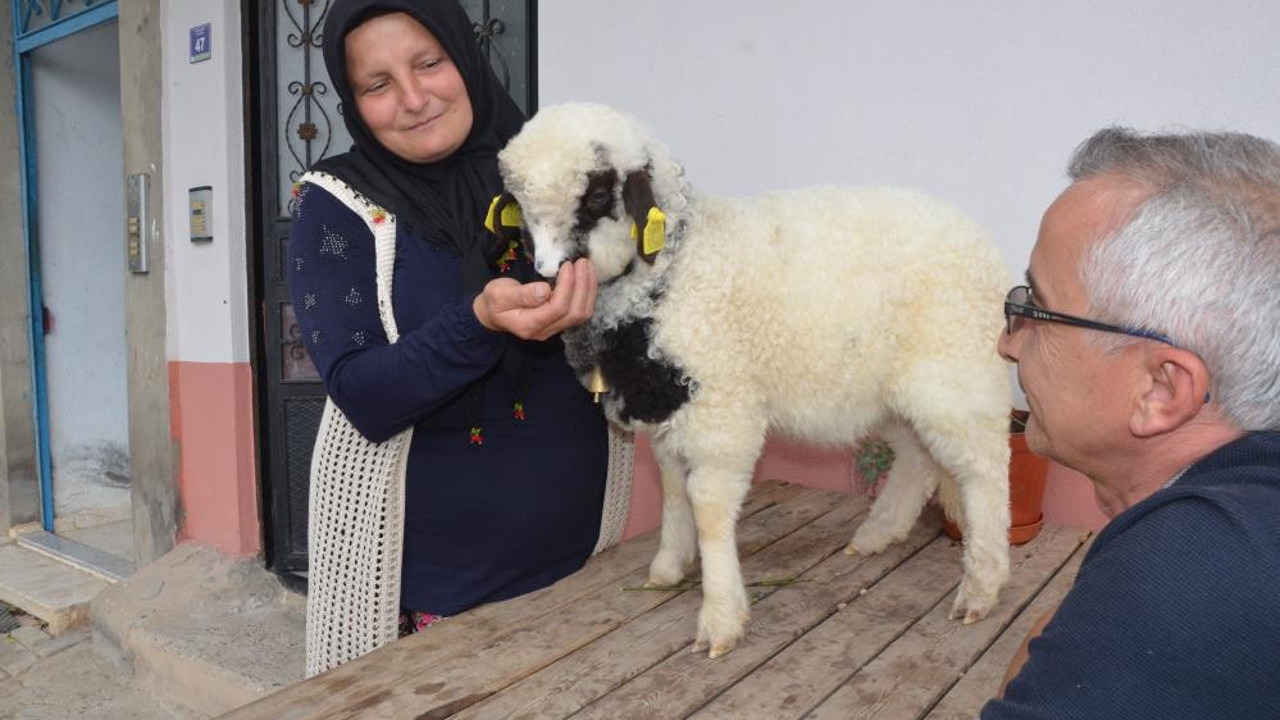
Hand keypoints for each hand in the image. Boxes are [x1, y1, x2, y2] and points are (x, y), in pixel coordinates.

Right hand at [473, 258, 597, 340]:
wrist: (494, 313)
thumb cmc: (495, 300)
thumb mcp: (500, 293)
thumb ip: (522, 294)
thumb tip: (545, 290)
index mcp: (529, 324)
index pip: (557, 308)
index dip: (567, 286)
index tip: (567, 265)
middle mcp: (545, 330)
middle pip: (574, 313)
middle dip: (583, 286)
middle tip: (583, 262)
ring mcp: (555, 328)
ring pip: (582, 314)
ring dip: (589, 289)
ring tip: (588, 266)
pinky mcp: (561, 322)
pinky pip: (580, 310)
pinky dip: (587, 293)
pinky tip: (586, 276)